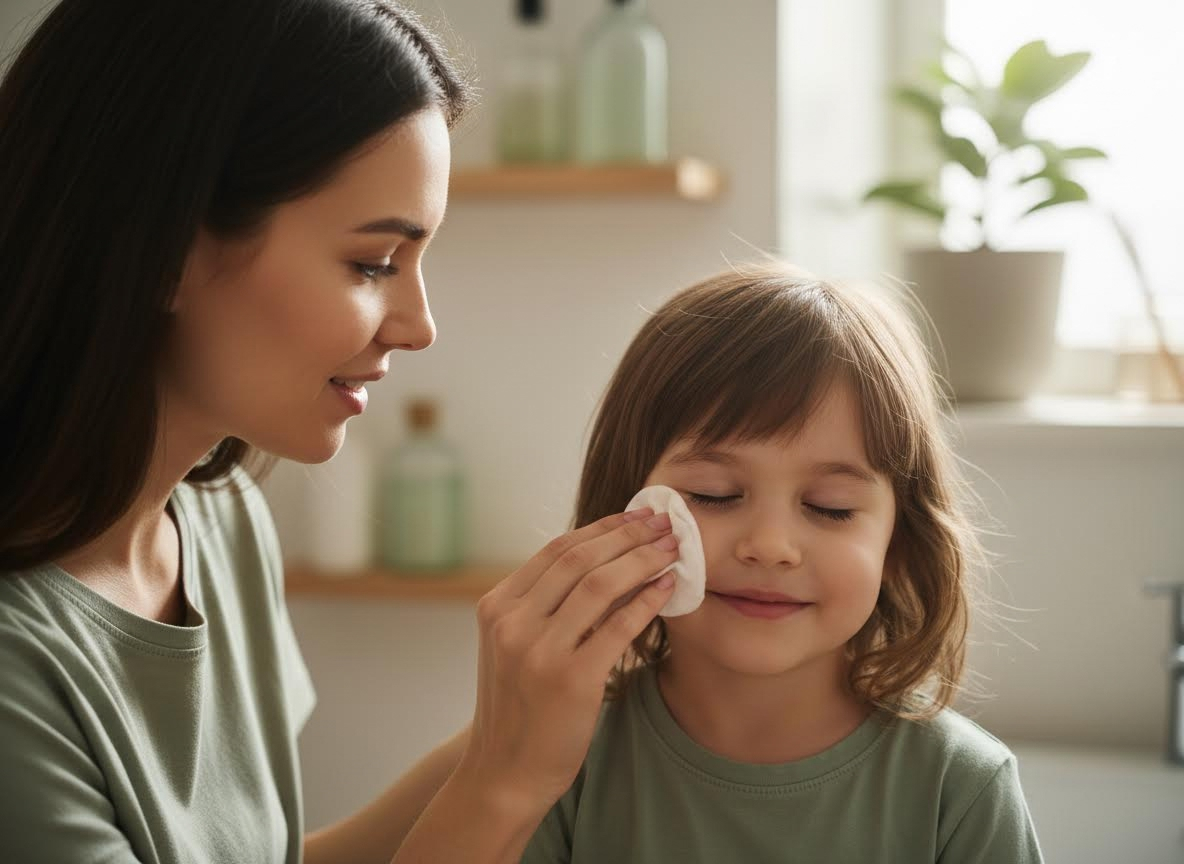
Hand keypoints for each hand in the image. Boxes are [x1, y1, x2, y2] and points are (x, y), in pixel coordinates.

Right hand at [458, 509, 678, 817]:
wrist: (504, 773)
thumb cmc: (519, 708)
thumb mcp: (516, 646)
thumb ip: (545, 606)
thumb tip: (608, 559)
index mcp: (497, 607)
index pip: (555, 550)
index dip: (602, 528)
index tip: (636, 516)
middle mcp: (512, 623)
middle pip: (580, 559)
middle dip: (629, 535)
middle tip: (665, 523)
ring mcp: (539, 651)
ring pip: (601, 584)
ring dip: (643, 559)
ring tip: (673, 548)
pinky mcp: (571, 680)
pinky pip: (619, 626)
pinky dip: (647, 600)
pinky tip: (668, 587)